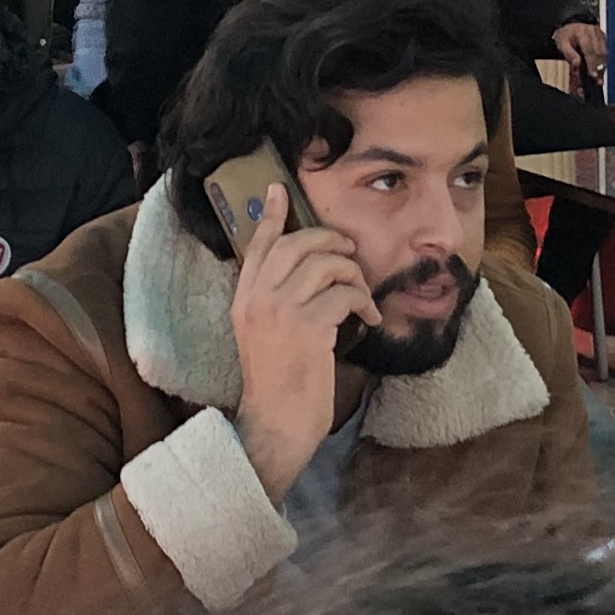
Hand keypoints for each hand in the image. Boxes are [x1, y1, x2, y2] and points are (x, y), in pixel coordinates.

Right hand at [228, 188, 374, 499]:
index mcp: (244, 299)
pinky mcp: (308, 328)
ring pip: (326, 265)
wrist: (276, 424)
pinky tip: (369, 318)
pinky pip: (344, 294)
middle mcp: (258, 300)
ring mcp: (281, 312)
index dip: (272, 215)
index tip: (280, 191)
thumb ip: (277, 302)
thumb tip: (311, 273)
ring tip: (362, 294)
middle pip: (298, 245)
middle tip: (350, 252)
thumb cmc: (279, 384)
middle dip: (331, 241)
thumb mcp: (266, 335)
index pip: (259, 246)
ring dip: (353, 274)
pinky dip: (363, 301)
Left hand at [550, 16, 608, 81]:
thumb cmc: (566, 37)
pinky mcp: (604, 37)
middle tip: (598, 81)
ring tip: (600, 79)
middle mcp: (593, 31)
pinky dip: (604, 62)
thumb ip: (569, 54)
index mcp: (582, 32)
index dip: (592, 64)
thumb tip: (577, 65)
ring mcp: (600, 34)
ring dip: (603, 67)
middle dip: (600, 68)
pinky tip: (602, 71)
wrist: (570, 27)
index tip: (593, 75)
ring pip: (605, 53)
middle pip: (600, 52)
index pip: (589, 50)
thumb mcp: (562, 45)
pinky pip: (607, 51)